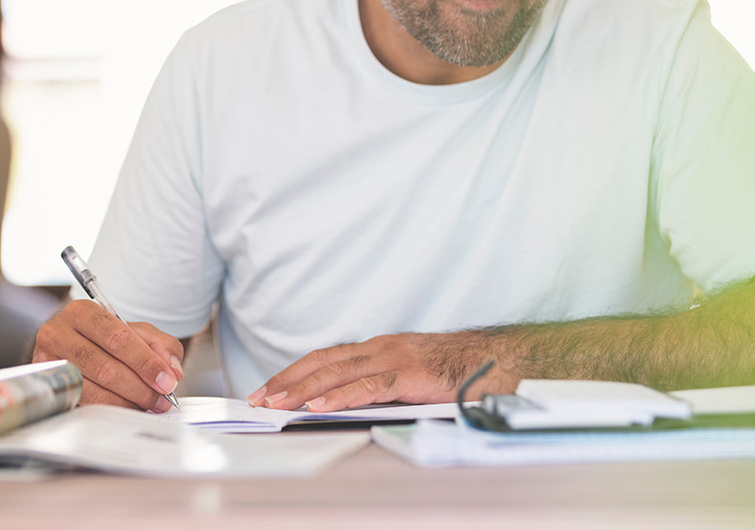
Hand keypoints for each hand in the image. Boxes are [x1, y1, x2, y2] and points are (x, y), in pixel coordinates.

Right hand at [33, 299, 183, 411]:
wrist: (70, 346)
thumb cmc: (104, 338)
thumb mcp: (137, 331)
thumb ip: (161, 345)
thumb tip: (172, 371)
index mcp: (82, 312)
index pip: (118, 338)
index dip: (146, 362)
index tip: (167, 381)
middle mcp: (58, 334)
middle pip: (106, 367)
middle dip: (140, 387)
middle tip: (161, 398)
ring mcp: (48, 363)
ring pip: (93, 390)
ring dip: (126, 401)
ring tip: (147, 404)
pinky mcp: (48, 388)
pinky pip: (82, 404)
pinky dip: (110, 408)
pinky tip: (126, 406)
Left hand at [246, 332, 507, 411]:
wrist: (495, 361)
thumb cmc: (454, 372)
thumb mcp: (409, 375)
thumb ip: (380, 385)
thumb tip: (346, 407)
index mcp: (378, 349)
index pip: (326, 358)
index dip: (294, 373)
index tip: (268, 389)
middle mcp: (380, 348)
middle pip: (323, 361)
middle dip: (287, 381)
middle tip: (258, 399)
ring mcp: (394, 358)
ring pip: (338, 372)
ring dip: (303, 389)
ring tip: (277, 404)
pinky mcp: (409, 374)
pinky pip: (367, 387)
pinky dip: (340, 396)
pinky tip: (319, 405)